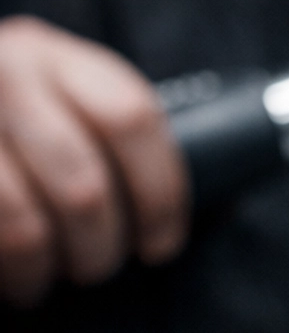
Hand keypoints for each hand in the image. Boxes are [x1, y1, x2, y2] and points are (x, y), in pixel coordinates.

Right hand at [0, 17, 189, 306]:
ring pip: (25, 223)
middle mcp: (5, 75)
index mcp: (51, 57)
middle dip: (102, 248)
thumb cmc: (10, 133)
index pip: (132, 117)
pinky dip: (8, 273)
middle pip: (85, 186)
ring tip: (44, 275)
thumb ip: (116, 143)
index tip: (162, 242)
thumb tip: (223, 202)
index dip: (162, 194)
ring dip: (46, 267)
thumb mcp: (57, 109)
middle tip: (97, 265)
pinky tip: (11, 275)